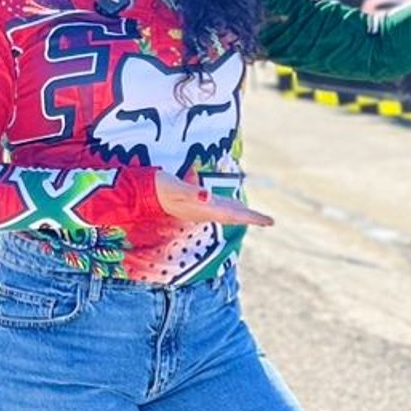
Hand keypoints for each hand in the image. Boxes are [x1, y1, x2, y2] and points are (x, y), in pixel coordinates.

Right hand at [154, 170, 273, 228]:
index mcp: (205, 208)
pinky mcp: (193, 202)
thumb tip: (207, 196)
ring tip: (254, 216)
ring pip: (225, 211)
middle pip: (233, 215)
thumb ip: (191, 192)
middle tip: (269, 221)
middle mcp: (204, 210)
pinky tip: (229, 204)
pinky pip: (216, 206)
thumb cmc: (159, 189)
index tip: (270, 222)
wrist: (140, 195)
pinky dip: (227, 205)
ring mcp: (198, 208)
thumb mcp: (176, 188)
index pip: (235, 214)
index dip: (252, 217)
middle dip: (251, 217)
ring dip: (241, 213)